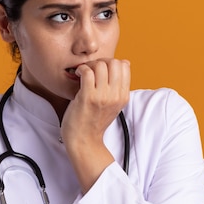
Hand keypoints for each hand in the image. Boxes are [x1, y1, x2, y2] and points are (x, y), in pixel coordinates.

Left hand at [60, 58, 130, 192]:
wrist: (84, 141)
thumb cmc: (93, 122)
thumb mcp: (113, 103)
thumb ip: (118, 85)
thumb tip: (125, 62)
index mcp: (123, 96)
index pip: (124, 66)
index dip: (111, 63)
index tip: (100, 70)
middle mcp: (115, 96)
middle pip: (114, 62)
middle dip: (100, 61)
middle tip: (91, 69)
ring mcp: (102, 97)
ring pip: (101, 65)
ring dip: (89, 65)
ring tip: (83, 73)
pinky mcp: (88, 98)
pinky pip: (87, 73)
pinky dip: (81, 70)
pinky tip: (78, 75)